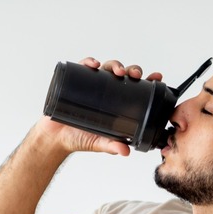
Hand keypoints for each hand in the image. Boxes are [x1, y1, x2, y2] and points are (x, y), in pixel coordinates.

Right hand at [38, 57, 162, 155]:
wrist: (55, 138)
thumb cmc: (80, 138)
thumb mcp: (99, 142)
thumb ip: (112, 145)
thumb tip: (125, 151)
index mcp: (117, 103)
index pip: (136, 89)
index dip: (147, 81)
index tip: (157, 77)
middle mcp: (106, 91)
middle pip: (124, 74)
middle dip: (132, 71)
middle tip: (135, 75)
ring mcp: (91, 84)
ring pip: (107, 67)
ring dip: (115, 65)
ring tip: (118, 71)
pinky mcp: (75, 80)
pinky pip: (83, 66)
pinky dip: (89, 62)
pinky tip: (93, 64)